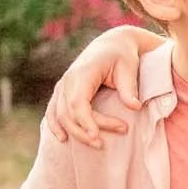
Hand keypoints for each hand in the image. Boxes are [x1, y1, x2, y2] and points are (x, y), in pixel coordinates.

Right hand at [46, 28, 153, 146]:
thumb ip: (128, 88)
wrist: (112, 44)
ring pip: (60, 115)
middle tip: (103, 144)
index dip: (85, 121)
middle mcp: (67, 81)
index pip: (77, 103)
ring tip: (94, 144)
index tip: (96, 136)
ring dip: (73, 132)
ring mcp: (62, 86)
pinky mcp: (62, 91)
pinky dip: (55, 125)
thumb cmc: (122, 55)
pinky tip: (63, 138)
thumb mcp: (128, 68)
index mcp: (81, 74)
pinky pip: (53, 111)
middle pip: (68, 113)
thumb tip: (135, 107)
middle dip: (84, 131)